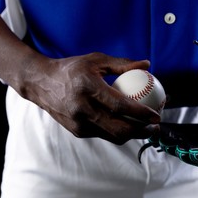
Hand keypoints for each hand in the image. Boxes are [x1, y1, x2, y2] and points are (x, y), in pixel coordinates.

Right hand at [19, 52, 160, 144]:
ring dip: (133, 135)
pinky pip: (103, 135)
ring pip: (112, 136)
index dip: (140, 113)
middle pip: (119, 128)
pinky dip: (118, 132)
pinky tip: (128, 126)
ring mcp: (79, 123)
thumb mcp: (96, 60)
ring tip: (146, 128)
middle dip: (142, 131)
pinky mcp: (77, 131)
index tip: (156, 115)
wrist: (41, 83)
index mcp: (88, 88)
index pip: (120, 105)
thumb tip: (147, 64)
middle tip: (155, 126)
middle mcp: (83, 109)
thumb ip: (123, 64)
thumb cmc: (72, 69)